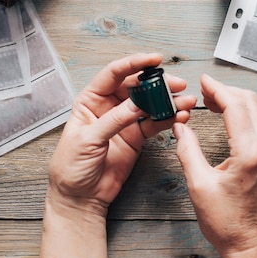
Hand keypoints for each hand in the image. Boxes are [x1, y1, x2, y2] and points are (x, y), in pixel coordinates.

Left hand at [47, 52, 196, 216]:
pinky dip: (168, 119)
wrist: (79, 197)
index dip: (134, 64)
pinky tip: (179, 116)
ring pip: (149, 104)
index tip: (153, 60)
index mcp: (90, 100)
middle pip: (136, 86)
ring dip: (167, 101)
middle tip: (176, 84)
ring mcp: (124, 122)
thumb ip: (114, 121)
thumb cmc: (71, 167)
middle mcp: (108, 107)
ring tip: (185, 101)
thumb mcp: (89, 140)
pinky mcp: (135, 138)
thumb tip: (136, 105)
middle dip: (157, 83)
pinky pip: (154, 124)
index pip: (113, 74)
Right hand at [173, 74, 256, 257]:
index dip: (218, 89)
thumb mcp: (199, 185)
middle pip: (250, 102)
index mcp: (249, 153)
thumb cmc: (226, 221)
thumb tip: (180, 127)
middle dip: (226, 90)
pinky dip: (241, 112)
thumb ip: (188, 150)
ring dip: (234, 99)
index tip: (203, 80)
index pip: (236, 106)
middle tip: (204, 88)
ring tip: (211, 99)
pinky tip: (225, 114)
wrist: (249, 243)